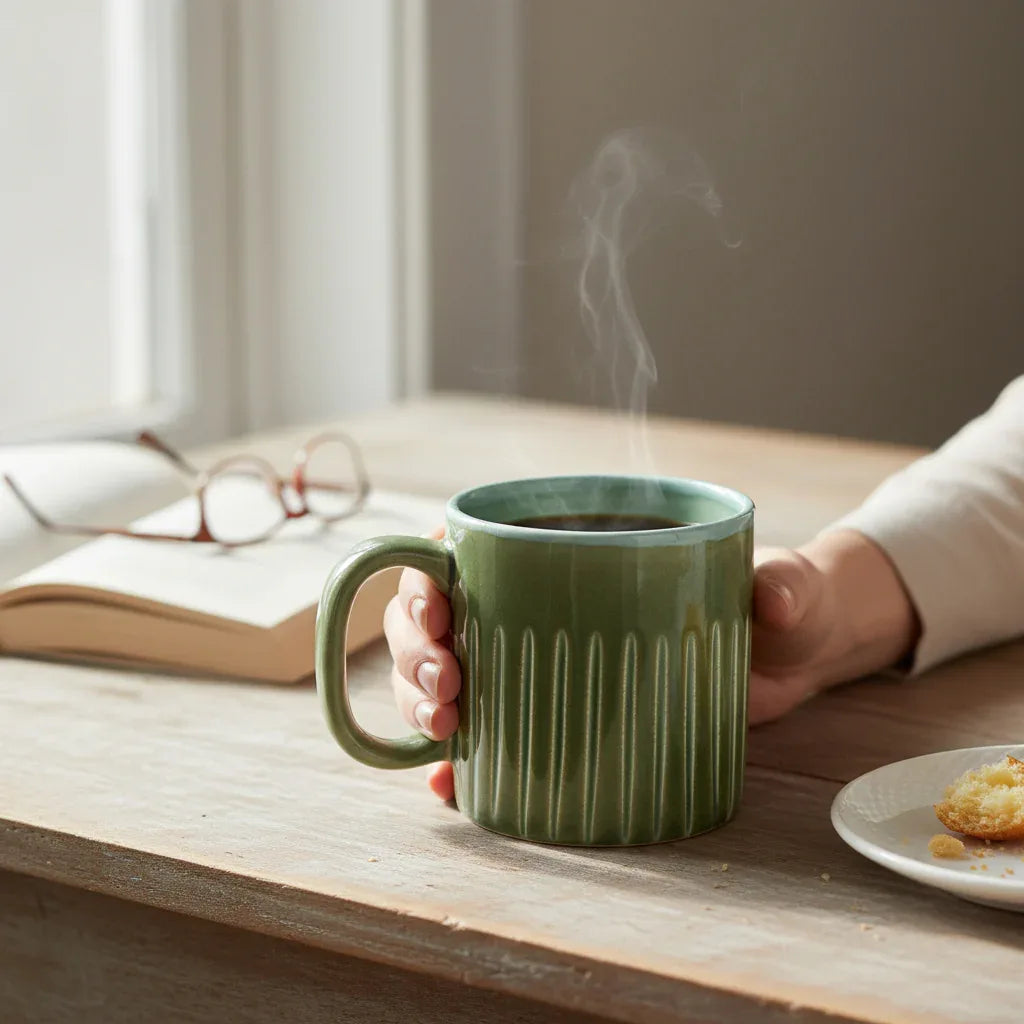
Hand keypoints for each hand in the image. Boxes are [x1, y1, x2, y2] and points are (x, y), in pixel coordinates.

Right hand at [385, 528, 917, 801]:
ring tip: (447, 727)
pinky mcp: (564, 713)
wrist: (796, 655)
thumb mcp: (785, 587)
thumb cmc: (780, 601)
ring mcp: (544, 660)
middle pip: (442, 616)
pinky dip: (461, 759)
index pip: (471, 546)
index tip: (435, 603)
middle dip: (418, 647)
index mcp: (576, 549)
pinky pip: (491, 732)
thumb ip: (784, 583)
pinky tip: (450, 780)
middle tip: (448, 680)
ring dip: (422, 699)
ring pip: (449, 673)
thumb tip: (772, 600)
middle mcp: (541, 601)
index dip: (428, 570)